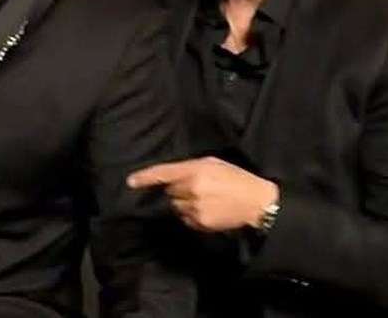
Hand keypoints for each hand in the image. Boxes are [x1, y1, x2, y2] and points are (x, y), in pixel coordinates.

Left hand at [126, 156, 277, 232]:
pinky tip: (208, 210)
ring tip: (205, 199)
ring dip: (184, 203)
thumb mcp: (214, 163)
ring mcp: (195, 208)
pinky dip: (191, 215)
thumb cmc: (236, 179)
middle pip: (169, 192)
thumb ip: (191, 167)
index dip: (145, 177)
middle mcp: (191, 189)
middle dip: (177, 190)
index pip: (163, 173)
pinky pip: (185, 219)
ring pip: (176, 207)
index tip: (131, 181)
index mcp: (195, 171)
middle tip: (197, 187)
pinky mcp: (200, 223)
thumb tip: (173, 175)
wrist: (256, 203)